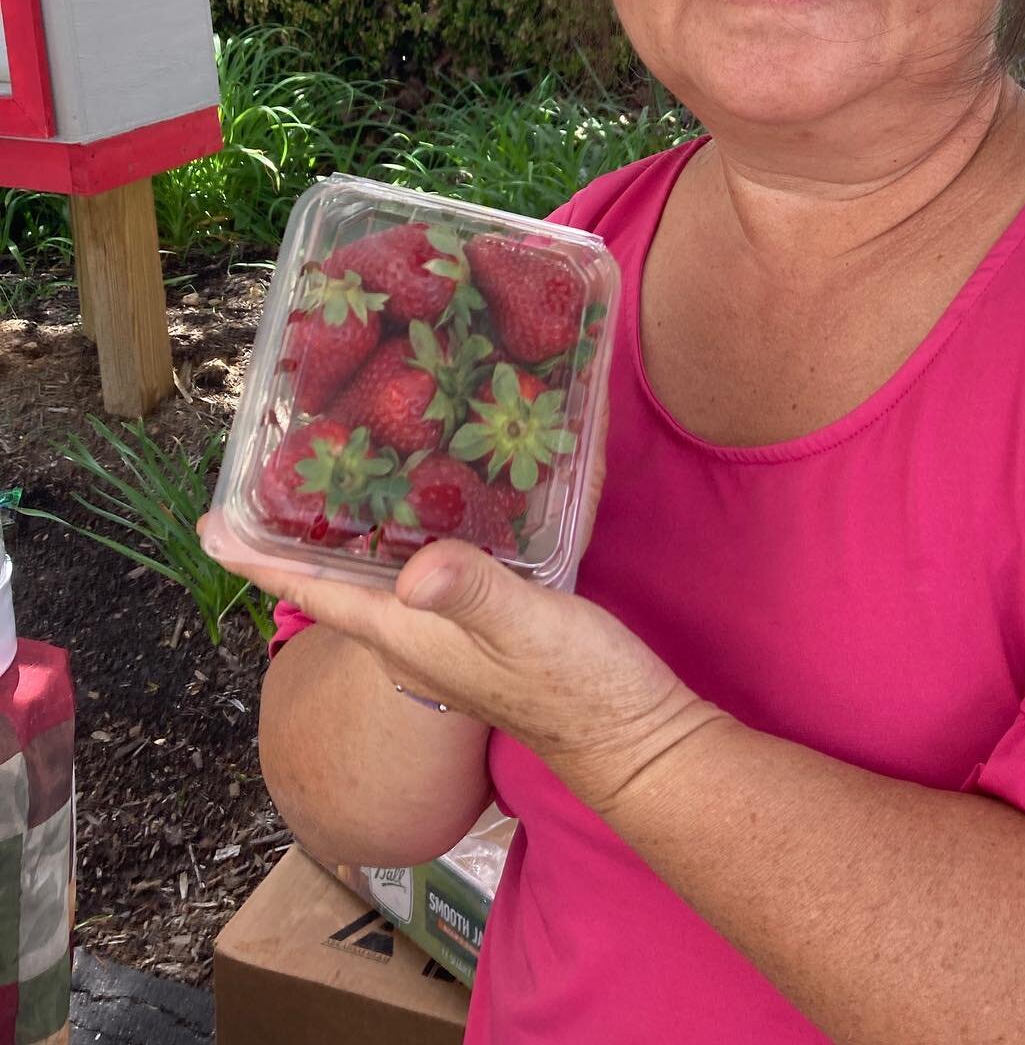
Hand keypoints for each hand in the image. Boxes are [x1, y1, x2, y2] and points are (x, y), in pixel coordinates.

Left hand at [199, 513, 719, 813]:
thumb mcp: (530, 630)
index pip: (315, 592)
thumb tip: (412, 570)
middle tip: (275, 467)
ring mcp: (451, 629)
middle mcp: (417, 630)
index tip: (211, 521)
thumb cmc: (579, 689)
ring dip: (353, 526)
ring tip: (340, 467)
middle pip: (335, 577)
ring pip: (381, 569)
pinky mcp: (489, 618)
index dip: (258, 558)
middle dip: (297, 530)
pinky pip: (430, 564)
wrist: (633, 736)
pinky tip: (440, 493)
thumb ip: (474, 594)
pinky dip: (419, 525)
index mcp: (408, 631)